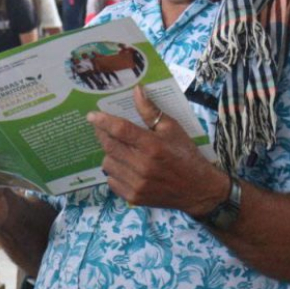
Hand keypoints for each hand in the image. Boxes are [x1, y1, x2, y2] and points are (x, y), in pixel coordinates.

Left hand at [87, 86, 228, 216]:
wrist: (197, 189)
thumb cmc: (185, 154)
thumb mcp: (172, 128)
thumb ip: (151, 111)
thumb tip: (137, 90)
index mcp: (152, 146)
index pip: (120, 129)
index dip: (104, 121)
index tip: (92, 115)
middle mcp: (142, 166)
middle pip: (110, 146)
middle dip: (102, 134)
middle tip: (102, 128)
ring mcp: (136, 184)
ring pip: (108, 163)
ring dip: (110, 153)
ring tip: (120, 149)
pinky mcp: (133, 198)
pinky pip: (111, 180)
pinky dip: (114, 171)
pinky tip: (125, 166)